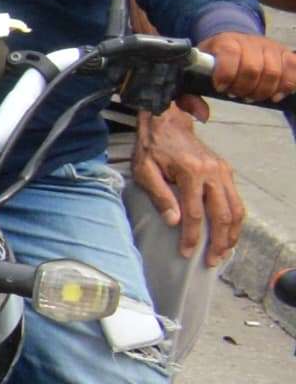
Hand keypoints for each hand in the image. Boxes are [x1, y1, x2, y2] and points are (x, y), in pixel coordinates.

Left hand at [135, 104, 248, 267]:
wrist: (167, 122)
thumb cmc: (152, 147)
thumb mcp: (145, 170)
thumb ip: (160, 196)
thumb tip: (174, 221)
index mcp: (191, 173)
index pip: (195, 213)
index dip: (191, 236)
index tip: (186, 252)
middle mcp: (213, 173)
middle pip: (222, 215)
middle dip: (218, 242)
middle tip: (211, 261)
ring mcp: (223, 172)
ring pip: (237, 210)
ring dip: (232, 234)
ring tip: (224, 252)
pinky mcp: (227, 171)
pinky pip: (237, 200)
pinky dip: (236, 220)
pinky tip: (229, 233)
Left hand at [202, 28, 295, 108]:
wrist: (233, 42)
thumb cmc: (214, 62)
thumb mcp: (195, 74)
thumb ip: (190, 97)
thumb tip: (202, 116)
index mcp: (225, 41)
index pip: (229, 53)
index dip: (226, 73)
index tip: (221, 88)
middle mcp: (250, 41)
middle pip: (253, 68)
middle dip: (244, 88)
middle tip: (237, 95)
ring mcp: (270, 47)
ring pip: (274, 71)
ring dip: (263, 90)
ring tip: (252, 96)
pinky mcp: (286, 54)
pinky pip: (294, 69)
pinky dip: (287, 85)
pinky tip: (275, 95)